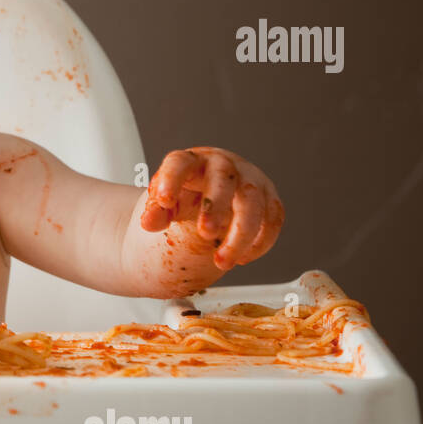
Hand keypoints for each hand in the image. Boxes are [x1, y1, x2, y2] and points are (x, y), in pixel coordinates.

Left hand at [139, 147, 283, 269]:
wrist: (208, 193)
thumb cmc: (185, 194)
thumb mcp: (164, 201)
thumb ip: (155, 211)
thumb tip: (149, 222)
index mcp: (191, 162)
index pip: (179, 163)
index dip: (171, 180)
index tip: (163, 200)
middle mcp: (223, 166)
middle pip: (224, 180)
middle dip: (216, 207)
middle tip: (205, 234)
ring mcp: (249, 180)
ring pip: (254, 203)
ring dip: (241, 235)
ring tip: (221, 261)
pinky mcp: (268, 198)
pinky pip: (273, 219)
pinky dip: (260, 242)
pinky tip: (242, 258)